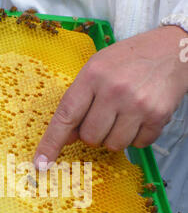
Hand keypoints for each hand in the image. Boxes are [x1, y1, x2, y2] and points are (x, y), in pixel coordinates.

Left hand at [34, 26, 187, 168]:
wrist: (172, 50)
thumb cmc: (128, 60)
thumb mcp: (97, 69)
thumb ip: (80, 101)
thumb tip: (67, 137)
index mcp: (93, 75)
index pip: (66, 116)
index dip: (52, 142)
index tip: (41, 162)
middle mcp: (114, 90)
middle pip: (90, 137)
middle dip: (94, 133)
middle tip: (106, 115)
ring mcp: (137, 104)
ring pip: (113, 146)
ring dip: (115, 137)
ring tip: (125, 115)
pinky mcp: (157, 116)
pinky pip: (138, 145)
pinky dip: (137, 137)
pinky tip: (141, 117)